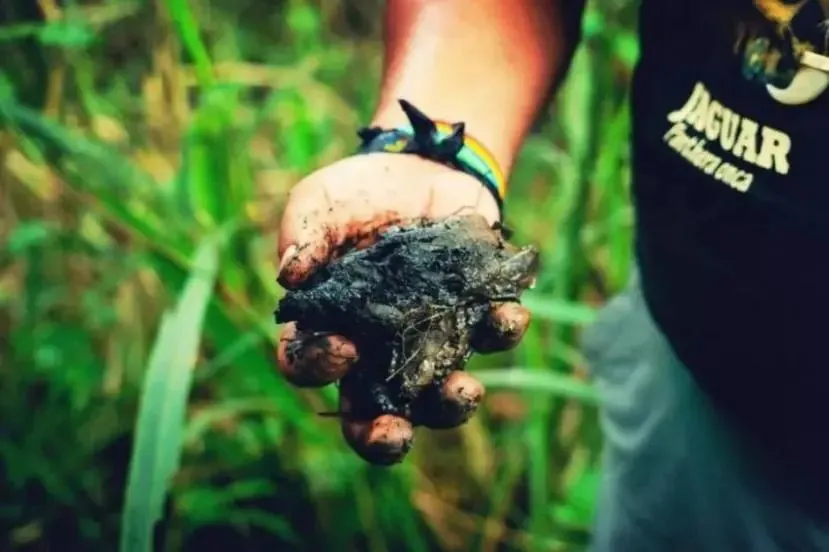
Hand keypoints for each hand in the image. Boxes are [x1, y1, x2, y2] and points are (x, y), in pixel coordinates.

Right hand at [275, 153, 531, 463]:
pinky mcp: (472, 317)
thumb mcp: (322, 201)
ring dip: (452, 403)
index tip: (344, 347)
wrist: (420, 167)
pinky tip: (510, 315)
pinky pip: (490, 337)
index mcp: (327, 327)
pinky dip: (503, 331)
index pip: (307, 363)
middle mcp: (376, 349)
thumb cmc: (358, 193)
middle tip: (394, 433)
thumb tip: (288, 273)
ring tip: (466, 389)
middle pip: (372, 410)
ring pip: (437, 395)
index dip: (319, 366)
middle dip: (382, 435)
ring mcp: (429, 339)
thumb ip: (303, 233)